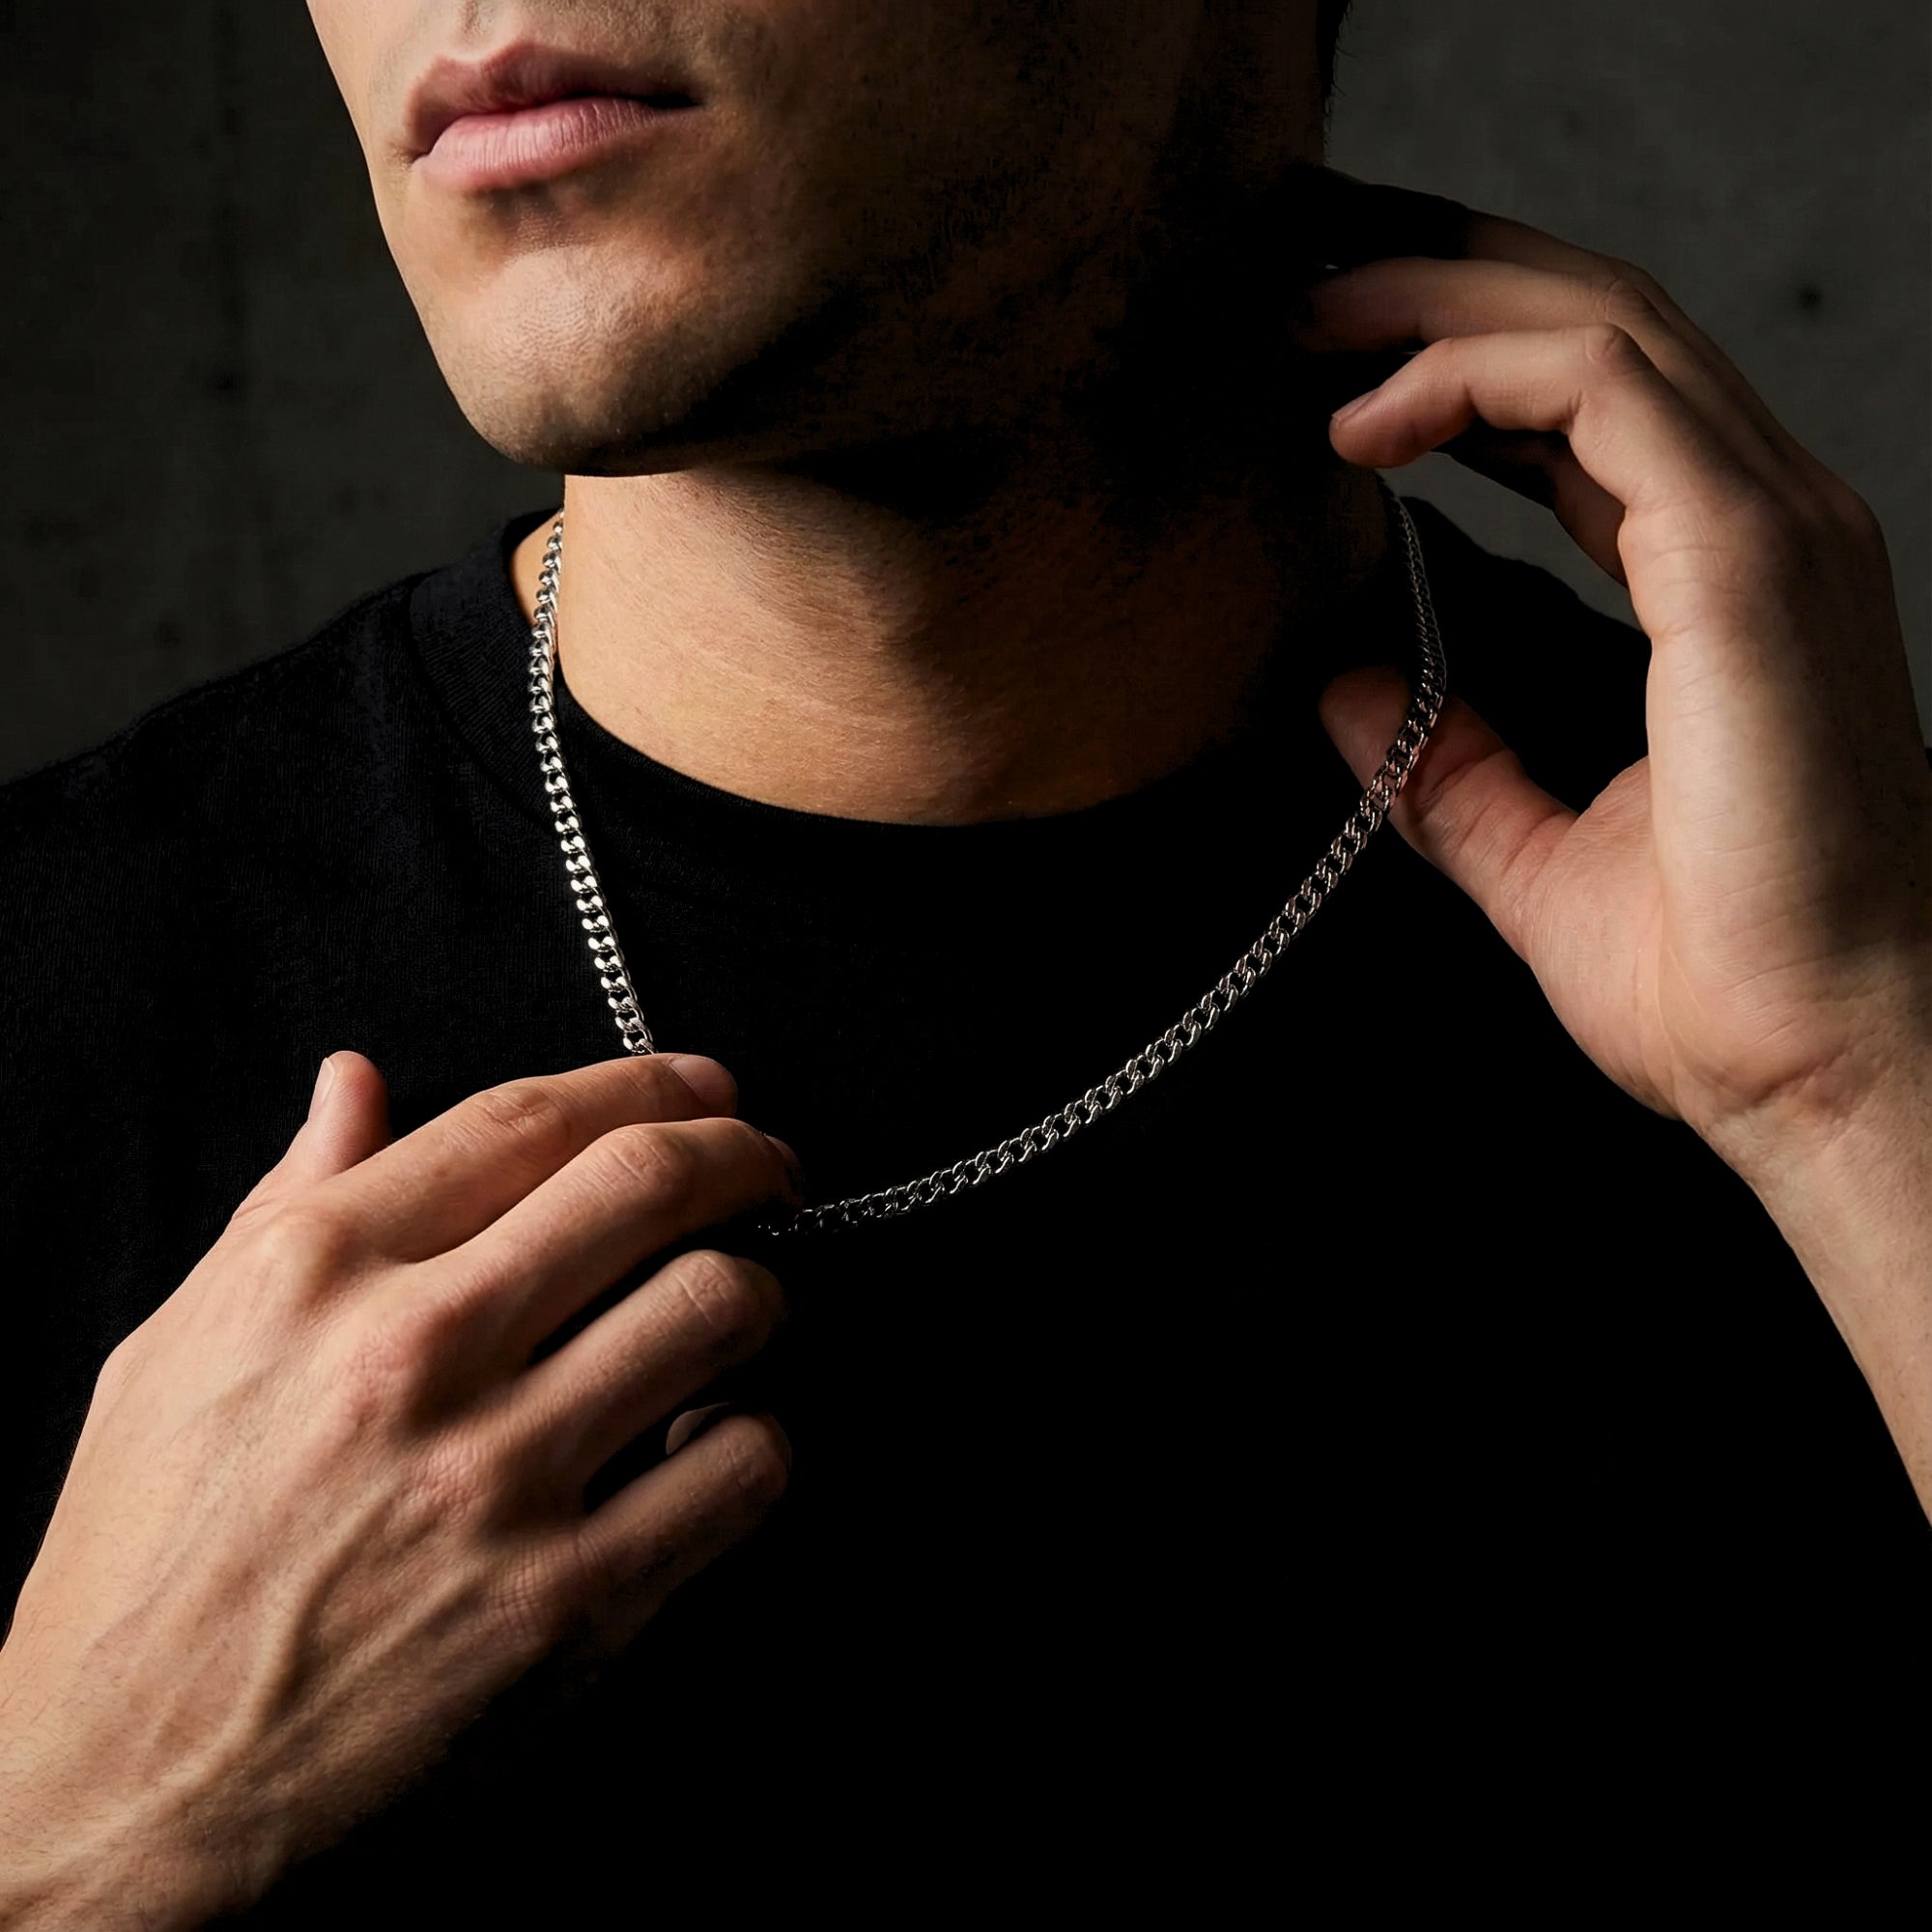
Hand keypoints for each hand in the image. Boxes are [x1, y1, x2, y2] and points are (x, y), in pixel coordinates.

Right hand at [0, 1051, 797, 1929]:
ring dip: (760, 1291)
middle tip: (769, 1166)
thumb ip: (284, 1202)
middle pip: (643, 1185)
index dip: (642, 1081)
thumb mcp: (175, 1349)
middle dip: (742, 1153)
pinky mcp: (566, 1603)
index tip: (700, 1085)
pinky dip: (759, 1436)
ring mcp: (496, 1480)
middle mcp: (410, 1356)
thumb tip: (355, 1081)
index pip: (523, 1119)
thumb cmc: (144, 1561)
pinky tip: (725, 1437)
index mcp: (312, 1274)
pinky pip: (739, 1467)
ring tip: (747, 1303)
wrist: (127, 1784)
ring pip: (715, 1307)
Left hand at [1297, 174, 1931, 1179]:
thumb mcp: (1538, 858)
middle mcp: (1764, 529)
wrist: (1822, 1067)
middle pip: (1596, 329)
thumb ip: (1449, 770)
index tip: (1330, 377)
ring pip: (1602, 325)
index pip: (1592, 411)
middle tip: (1297, 298)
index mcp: (1726, 585)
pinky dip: (1470, 374)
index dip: (1459, 365)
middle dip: (1440, 287)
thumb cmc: (1723, 986)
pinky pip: (1601, 388)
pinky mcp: (1748, 558)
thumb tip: (1343, 691)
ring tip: (1306, 319)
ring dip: (1438, 300)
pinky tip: (1365, 419)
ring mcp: (1772, 530)